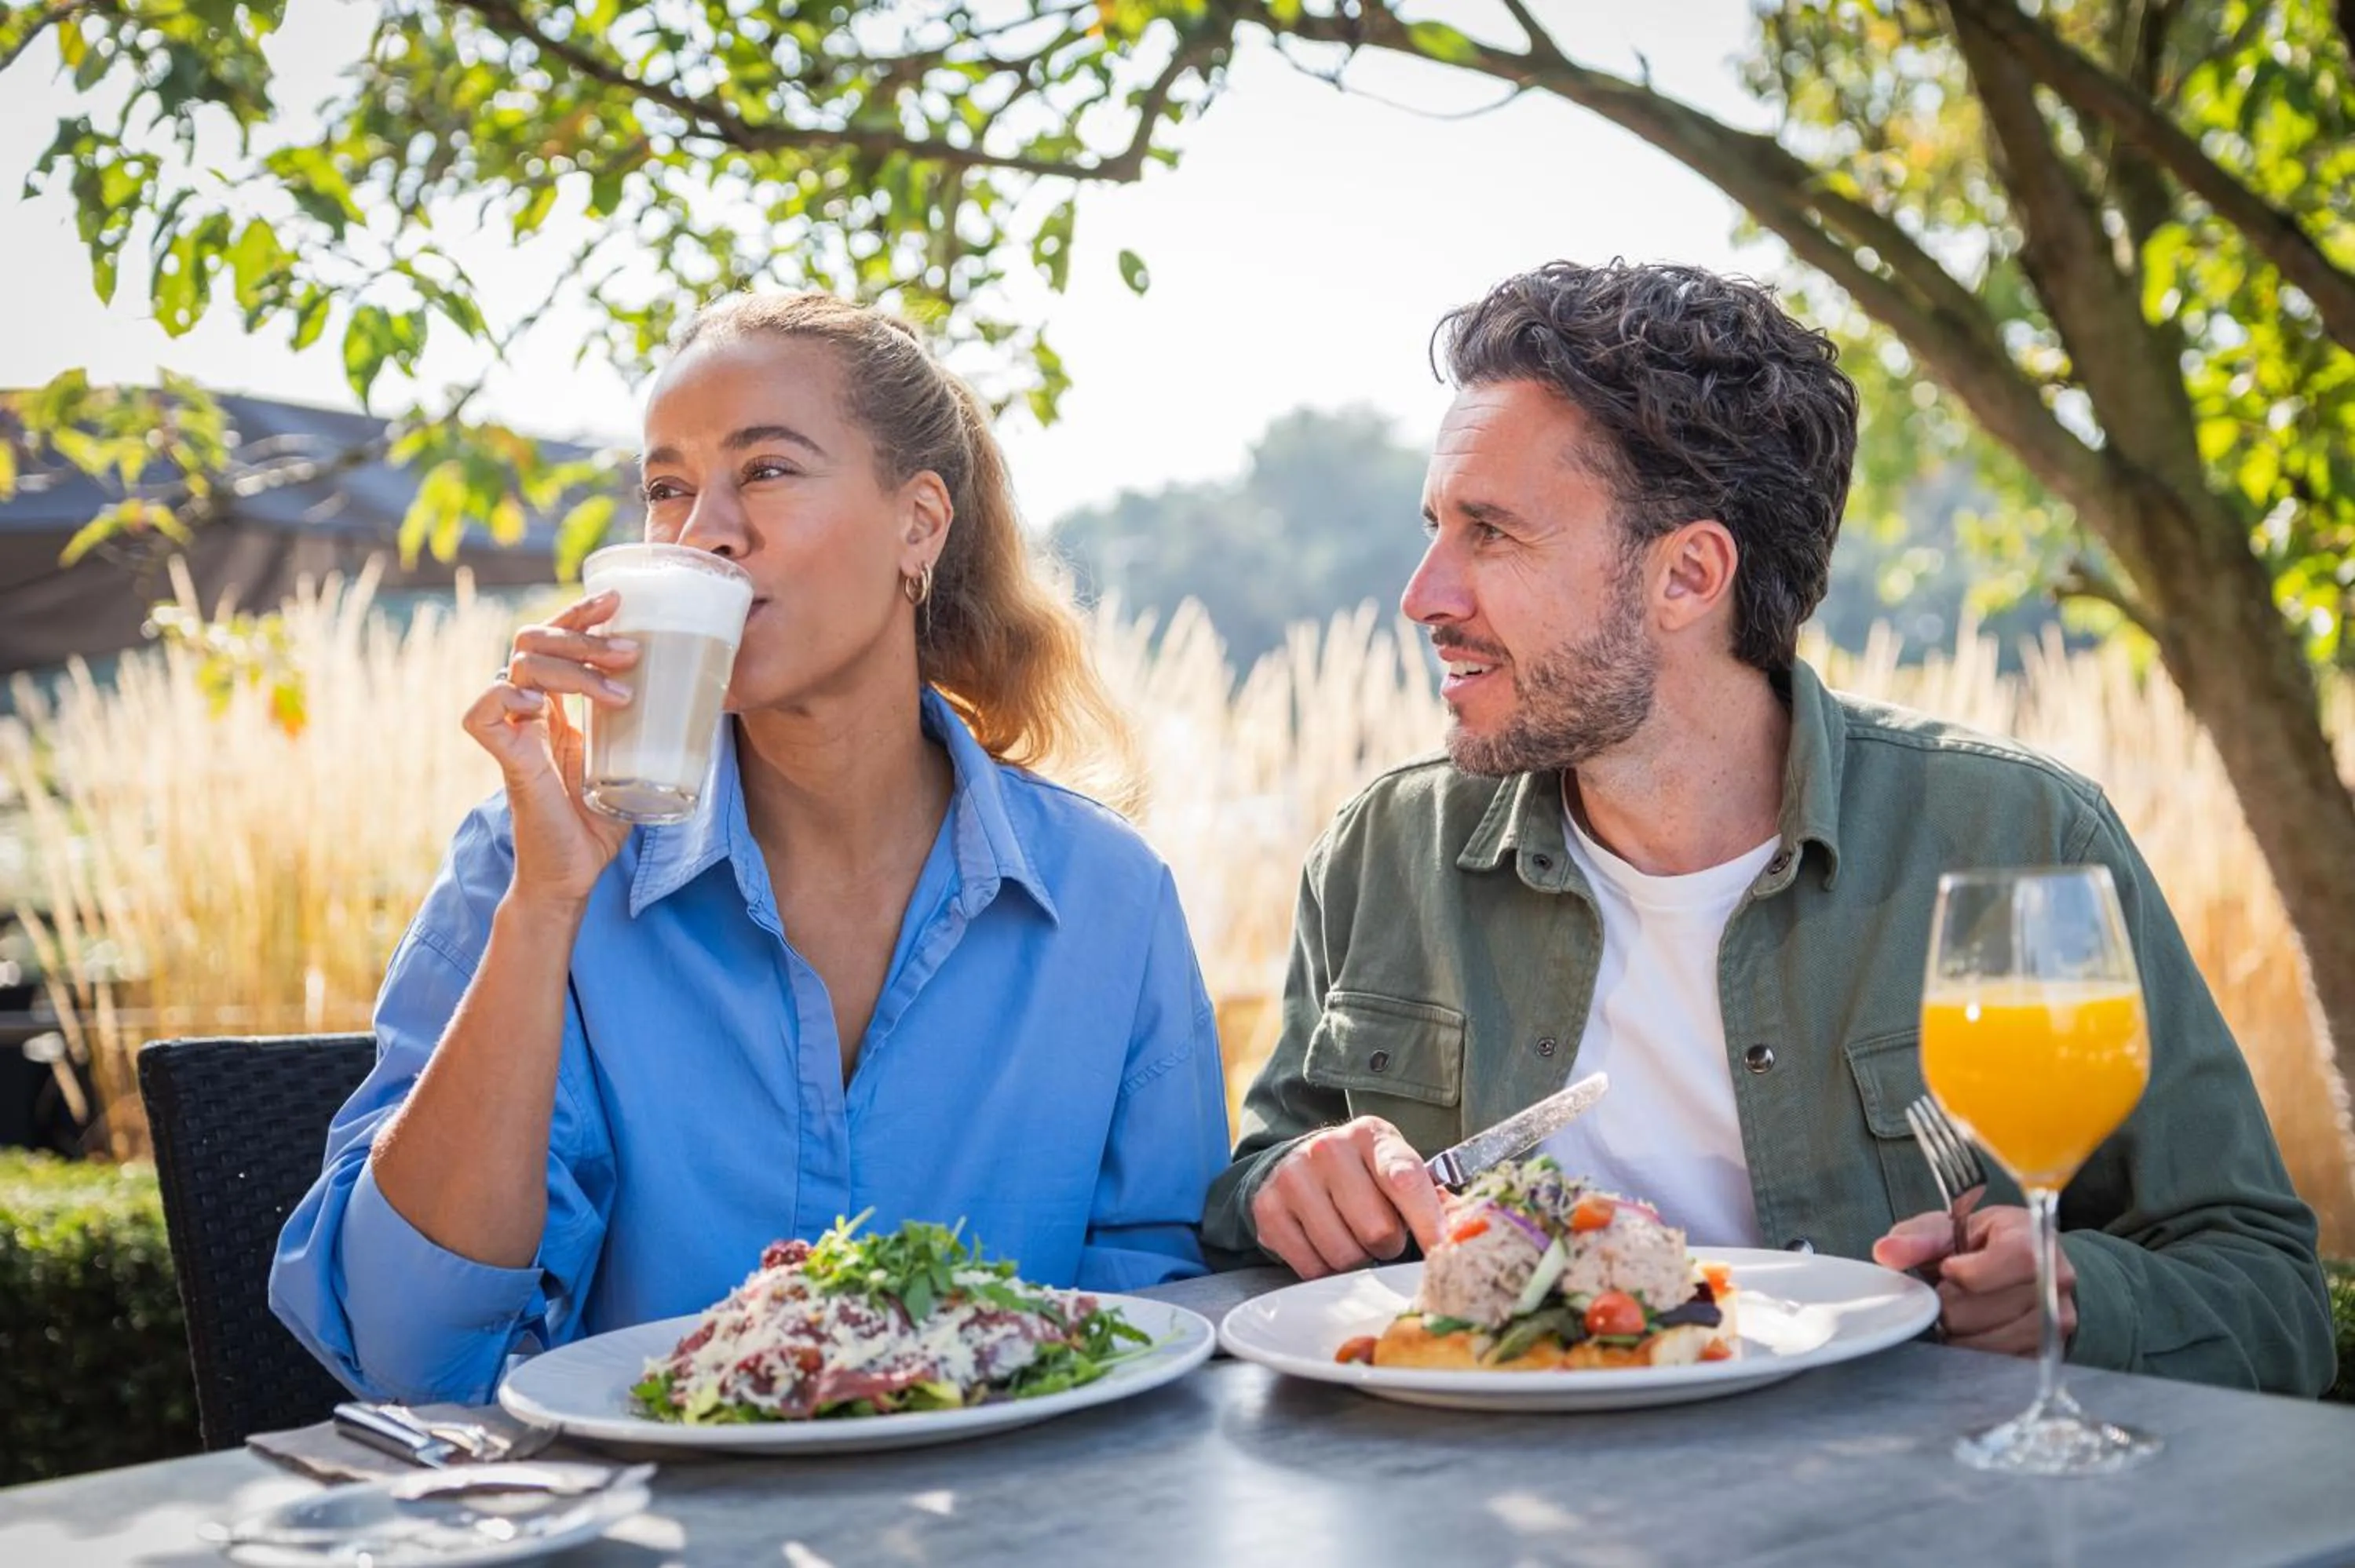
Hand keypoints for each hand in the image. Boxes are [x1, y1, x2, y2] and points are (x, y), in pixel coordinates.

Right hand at [465, 591, 639, 904]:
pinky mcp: (505, 760)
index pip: (555, 639)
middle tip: (631, 649)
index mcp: (557, 704)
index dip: (580, 614)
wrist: (577, 872)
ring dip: (573, 668)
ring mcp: (515, 732)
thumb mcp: (636, 758)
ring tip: (619, 692)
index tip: (618, 600)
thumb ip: (655, 726)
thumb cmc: (603, 818)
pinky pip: (482, 712)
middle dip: (583, 635)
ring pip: (520, 666)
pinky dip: (506, 697)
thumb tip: (712, 694)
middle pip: (535, 640)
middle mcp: (531, 710)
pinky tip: (540, 705)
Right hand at [1251, 1117, 1446, 1277]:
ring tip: (1353, 1236)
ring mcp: (1294, 1178)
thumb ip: (1431, 1199)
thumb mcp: (1395, 1170)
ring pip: (1345, 1256)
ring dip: (1358, 1259)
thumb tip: (1464, 1230)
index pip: (1405, 1180)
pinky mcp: (1268, 1210)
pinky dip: (1326, 1269)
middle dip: (1388, 1244)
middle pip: (1378, 1231)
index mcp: (1372, 1135)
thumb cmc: (1361, 1174)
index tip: (1447, 1252)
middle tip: (1383, 1234)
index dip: (1430, 1223)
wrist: (1295, 1165)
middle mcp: (1329, 1149)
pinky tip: (1325, 1244)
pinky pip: (1312, 1268)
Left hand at [1873, 1205, 2075, 1355]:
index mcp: (2033, 1240)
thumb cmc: (1984, 1244)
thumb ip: (1918, 1238)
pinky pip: (2002, 1365)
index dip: (1962, 1274)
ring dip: (1960, 1333)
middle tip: (1947, 1293)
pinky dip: (1976, 1352)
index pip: (2001, 1265)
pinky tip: (1971, 1332)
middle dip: (1950, 1307)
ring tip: (1959, 1311)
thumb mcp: (1950, 1228)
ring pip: (1989, 1345)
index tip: (1948, 1269)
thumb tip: (1885, 1252)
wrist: (2029, 1264)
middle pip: (1984, 1312)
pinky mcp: (2050, 1352)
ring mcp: (2058, 1322)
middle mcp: (2055, 1283)